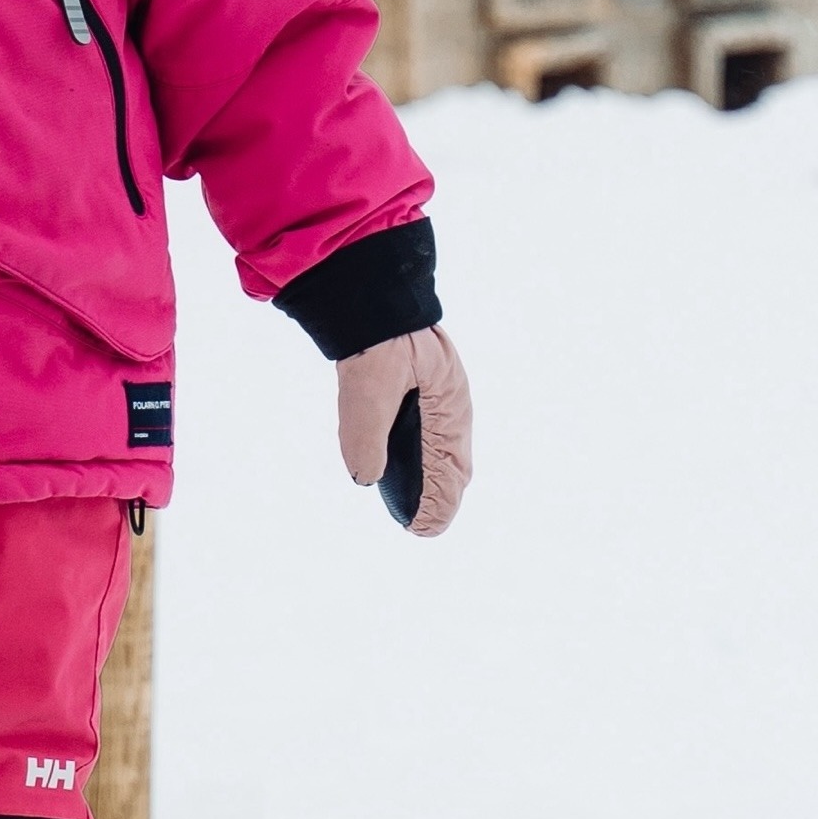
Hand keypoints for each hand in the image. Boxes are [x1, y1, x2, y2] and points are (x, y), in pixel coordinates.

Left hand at [336, 325, 470, 536]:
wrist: (372, 288)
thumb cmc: (377, 336)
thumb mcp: (368, 387)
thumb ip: (365, 433)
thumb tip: (366, 477)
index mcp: (449, 407)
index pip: (450, 470)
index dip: (439, 503)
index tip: (423, 529)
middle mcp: (450, 404)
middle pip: (452, 462)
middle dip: (440, 494)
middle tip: (421, 526)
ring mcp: (438, 393)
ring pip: (440, 446)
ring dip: (432, 476)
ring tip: (416, 505)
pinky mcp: (422, 383)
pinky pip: (429, 427)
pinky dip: (423, 452)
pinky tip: (403, 461)